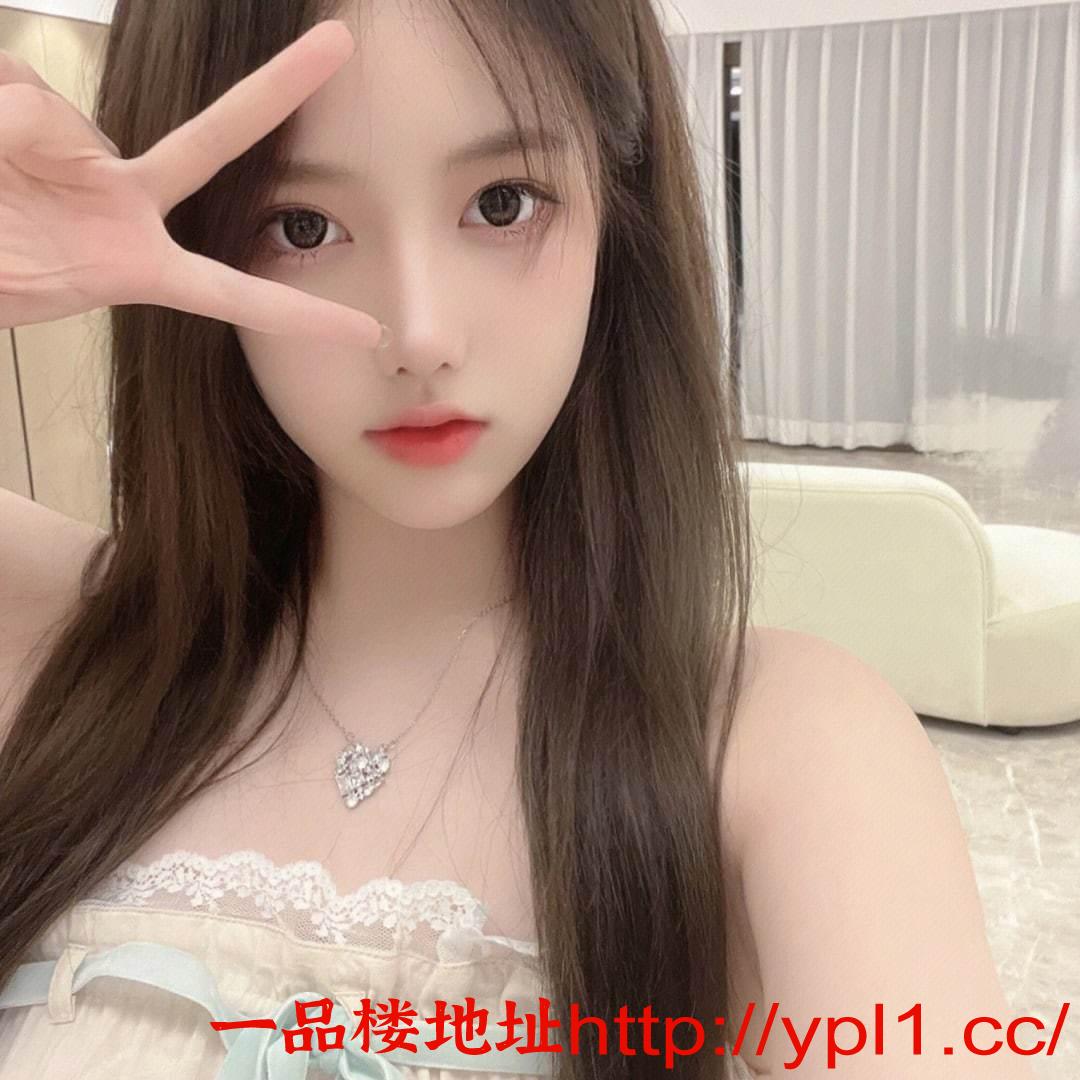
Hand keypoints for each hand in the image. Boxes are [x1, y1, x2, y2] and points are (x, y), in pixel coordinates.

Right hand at [0, 21, 384, 348]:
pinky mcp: (32, 110)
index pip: (236, 291)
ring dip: (14, 139)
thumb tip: (42, 122)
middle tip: (343, 42)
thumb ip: (52, 193)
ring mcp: (85, 154)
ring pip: (61, 113)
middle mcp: (127, 201)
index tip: (368, 333)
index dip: (300, 314)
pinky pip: (16, 87)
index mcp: (139, 264)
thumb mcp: (25, 279)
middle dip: (279, 91)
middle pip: (216, 139)